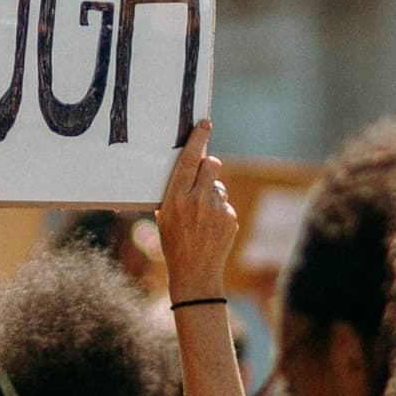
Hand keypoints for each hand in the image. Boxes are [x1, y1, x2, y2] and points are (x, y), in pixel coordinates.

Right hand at [157, 120, 236, 302]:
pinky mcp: (230, 218)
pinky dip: (219, 212)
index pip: (190, 159)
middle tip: (204, 172)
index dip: (198, 139)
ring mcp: (216, 209)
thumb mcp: (165, 215)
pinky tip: (210, 228)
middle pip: (212, 164)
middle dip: (210, 165)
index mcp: (176, 196)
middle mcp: (197, 199)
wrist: (194, 272)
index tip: (205, 123)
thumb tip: (191, 167)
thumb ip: (176, 191)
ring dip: (212, 194)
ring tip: (202, 217)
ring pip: (219, 186)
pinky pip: (225, 204)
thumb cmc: (173, 242)